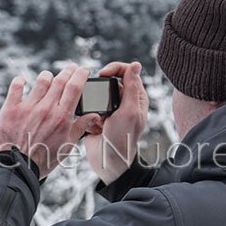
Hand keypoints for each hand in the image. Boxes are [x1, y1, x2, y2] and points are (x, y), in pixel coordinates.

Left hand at [0, 63, 100, 177]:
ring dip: (48, 76)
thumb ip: (80, 127)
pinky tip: (23, 81)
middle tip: (71, 69)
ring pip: (41, 81)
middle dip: (68, 71)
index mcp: (62, 117)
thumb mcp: (66, 146)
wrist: (17, 168)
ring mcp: (27, 107)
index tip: (84, 70)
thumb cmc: (44, 159)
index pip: (75, 87)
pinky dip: (20, 81)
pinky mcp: (10, 109)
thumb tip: (94, 115)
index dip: (81, 74)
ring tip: (49, 77)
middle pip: (60, 80)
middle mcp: (46, 109)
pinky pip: (16, 87)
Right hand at [82, 61, 148, 184]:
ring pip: (97, 95)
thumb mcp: (129, 111)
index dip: (114, 68)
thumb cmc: (123, 139)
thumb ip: (131, 87)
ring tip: (97, 119)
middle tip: (97, 97)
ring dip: (93, 104)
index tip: (102, 74)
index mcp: (136, 97)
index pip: (126, 71)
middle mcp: (124, 102)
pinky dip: (88, 116)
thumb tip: (136, 64)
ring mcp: (110, 110)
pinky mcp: (97, 118)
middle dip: (100, 89)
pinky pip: (89, 109)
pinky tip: (94, 128)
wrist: (108, 162)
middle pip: (109, 81)